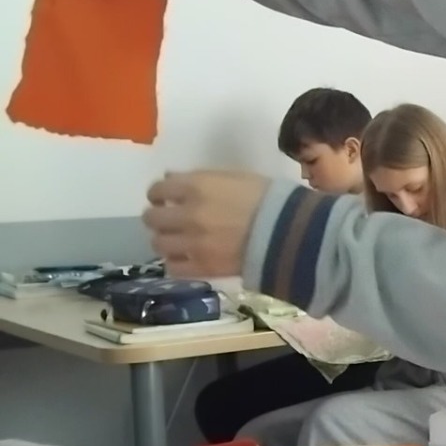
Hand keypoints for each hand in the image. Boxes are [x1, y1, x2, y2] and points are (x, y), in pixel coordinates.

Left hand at [143, 171, 270, 277]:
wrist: (293, 234)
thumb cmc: (271, 199)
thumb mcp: (237, 178)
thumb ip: (202, 179)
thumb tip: (172, 179)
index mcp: (196, 187)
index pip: (157, 189)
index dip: (159, 194)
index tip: (166, 198)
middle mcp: (187, 214)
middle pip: (152, 217)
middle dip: (159, 218)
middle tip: (171, 221)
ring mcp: (192, 243)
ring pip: (159, 243)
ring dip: (166, 241)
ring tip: (179, 242)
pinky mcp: (202, 267)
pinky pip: (174, 267)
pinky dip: (177, 262)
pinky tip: (188, 258)